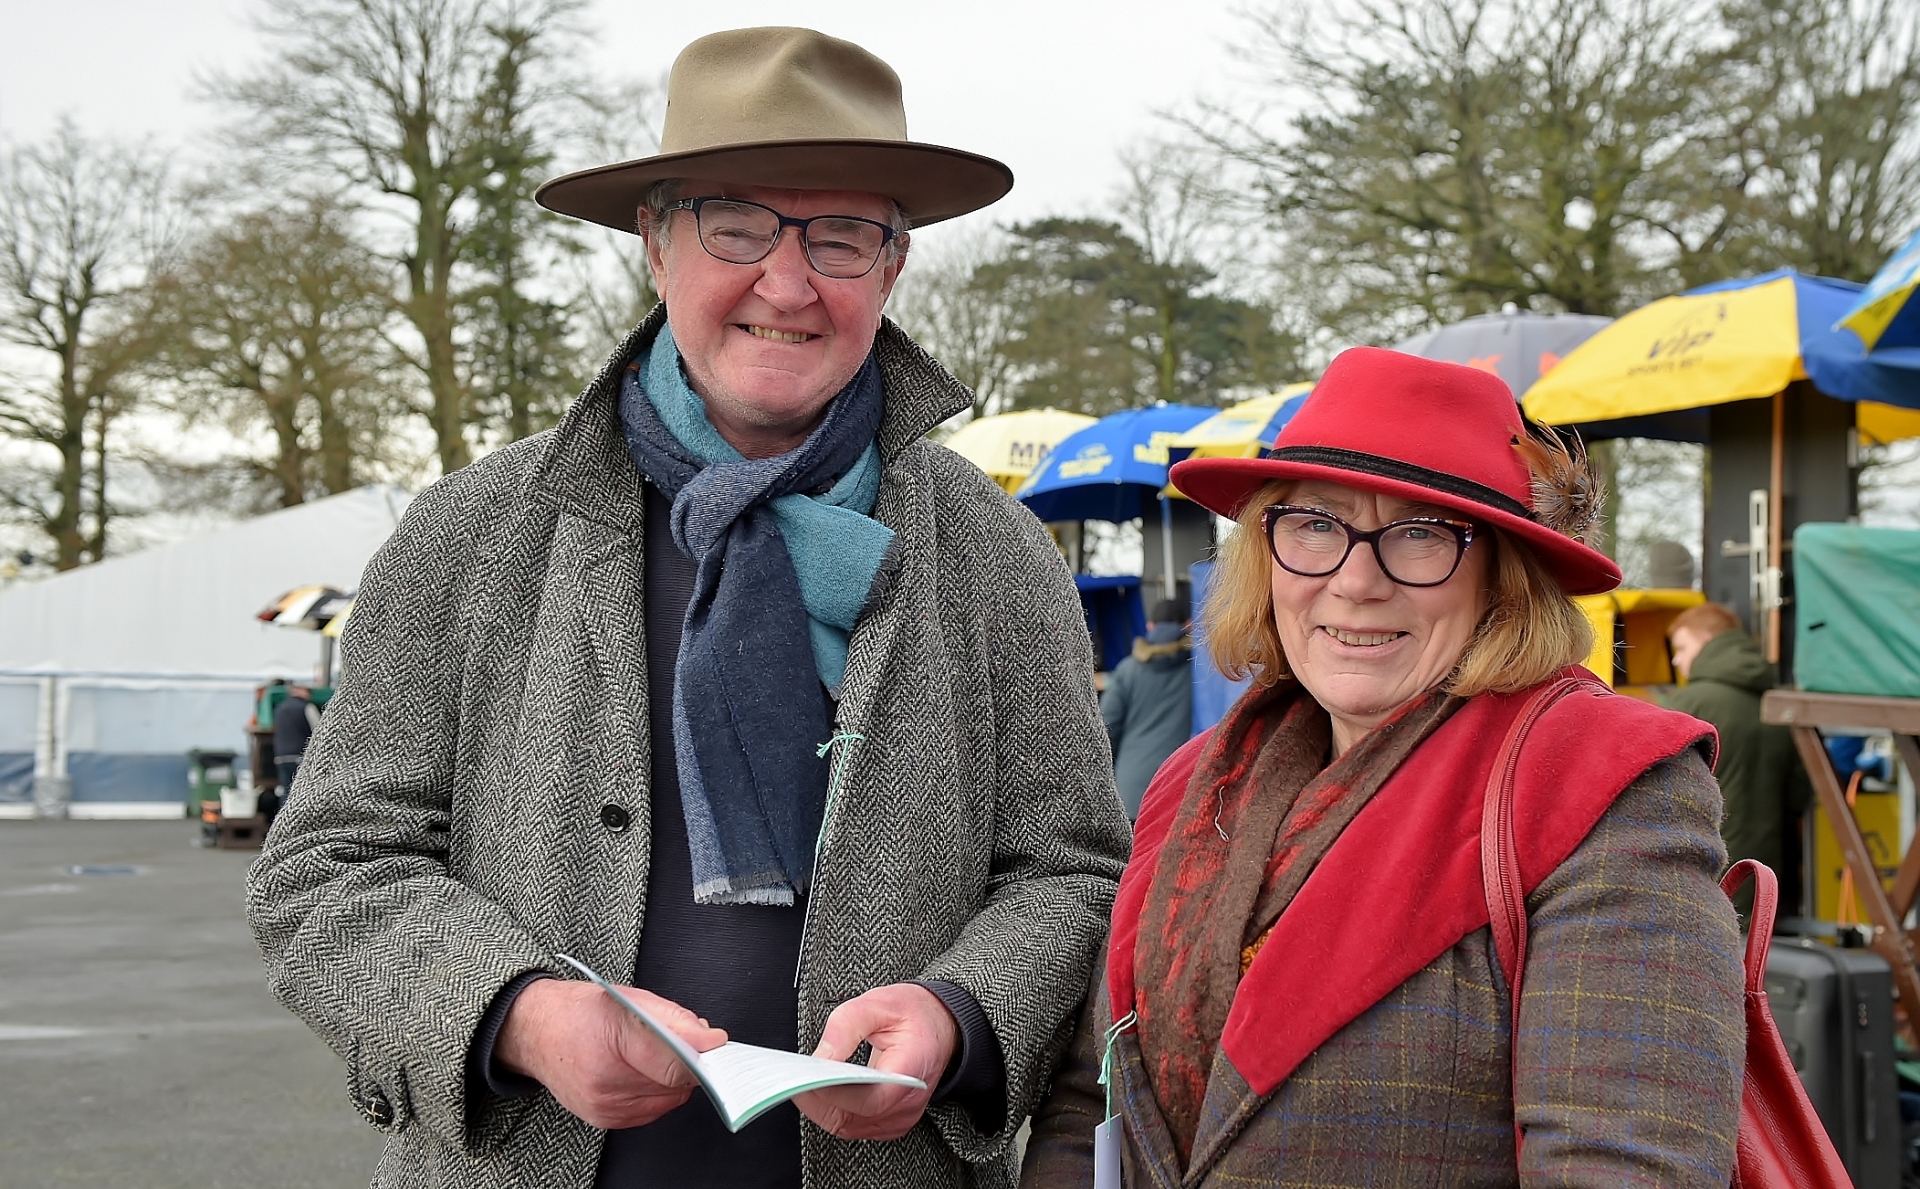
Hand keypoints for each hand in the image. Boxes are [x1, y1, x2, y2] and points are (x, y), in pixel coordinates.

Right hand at [494, 978, 726, 1129]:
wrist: (535, 1033)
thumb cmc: (578, 1012)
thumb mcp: (627, 997)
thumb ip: (673, 1019)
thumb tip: (709, 1039)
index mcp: (611, 1041)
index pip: (673, 1062)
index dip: (701, 1053)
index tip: (716, 1044)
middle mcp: (605, 1081)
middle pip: (675, 1082)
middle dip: (688, 1060)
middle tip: (683, 1040)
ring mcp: (603, 1106)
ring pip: (669, 1098)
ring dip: (674, 1078)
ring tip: (655, 1053)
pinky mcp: (605, 1120)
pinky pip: (653, 1110)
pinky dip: (658, 1091)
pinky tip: (644, 1072)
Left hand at [794, 983, 957, 1140]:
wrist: (942, 1025)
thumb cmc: (914, 1014)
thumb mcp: (878, 1004)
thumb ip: (846, 1026)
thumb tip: (820, 1057)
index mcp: (912, 1071)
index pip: (868, 1100)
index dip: (832, 1093)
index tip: (805, 1076)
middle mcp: (908, 1102)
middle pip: (853, 1119)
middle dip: (817, 1100)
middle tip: (794, 1077)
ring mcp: (901, 1116)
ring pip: (849, 1127)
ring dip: (822, 1107)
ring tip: (804, 1080)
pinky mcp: (892, 1121)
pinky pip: (854, 1126)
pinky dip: (833, 1110)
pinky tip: (822, 1090)